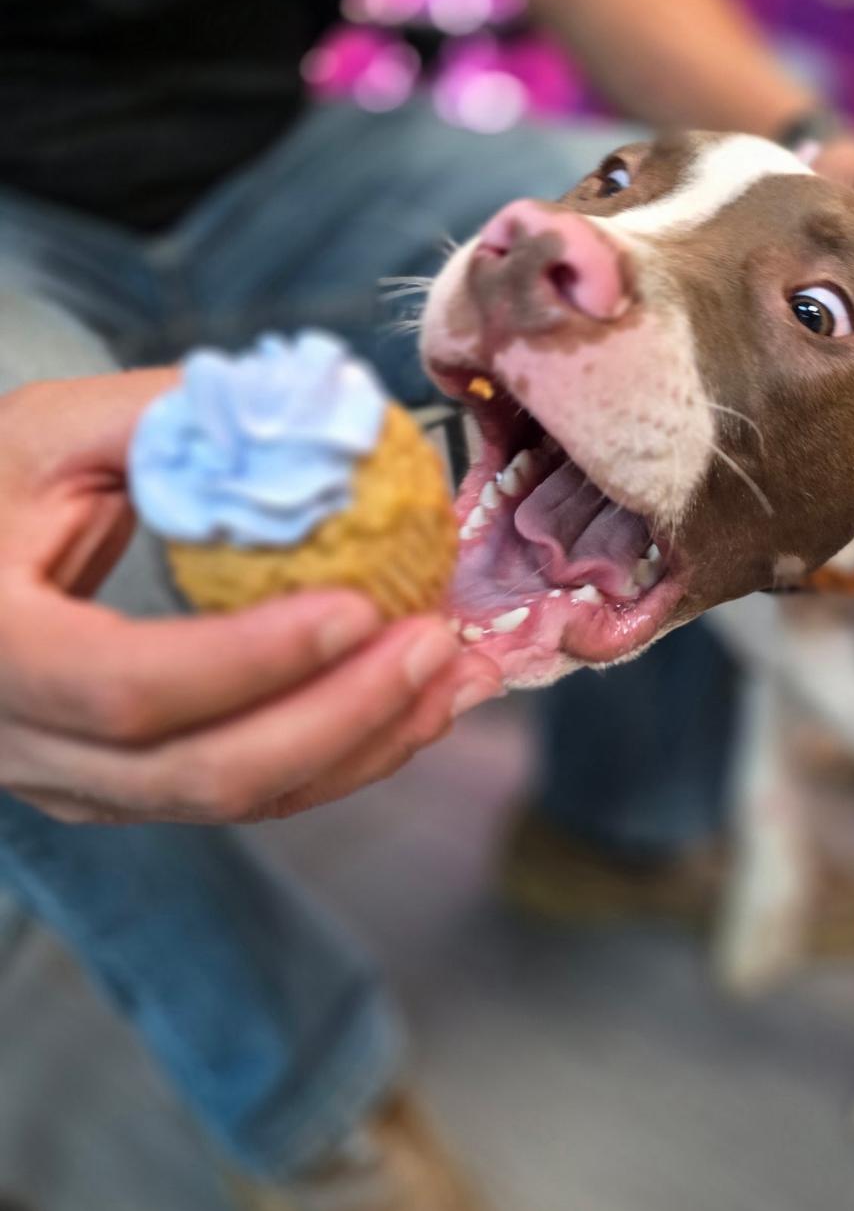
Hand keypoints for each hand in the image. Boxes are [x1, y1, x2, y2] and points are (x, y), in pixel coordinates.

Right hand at [0, 372, 499, 824]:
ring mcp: (78, 782)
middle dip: (342, 717)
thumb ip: (168, 417)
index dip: (251, 660)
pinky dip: (340, 754)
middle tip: (435, 645)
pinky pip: (247, 793)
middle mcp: (26, 742)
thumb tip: (318, 408)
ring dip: (363, 745)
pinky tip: (413, 705)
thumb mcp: (49, 433)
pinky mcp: (127, 789)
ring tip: (454, 679)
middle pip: (201, 774)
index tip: (358, 606)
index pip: (129, 686)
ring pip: (236, 802)